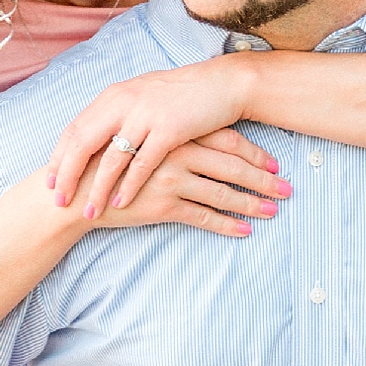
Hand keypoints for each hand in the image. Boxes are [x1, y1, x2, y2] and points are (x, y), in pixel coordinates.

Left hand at [47, 59, 270, 219]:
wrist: (222, 84)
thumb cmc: (182, 94)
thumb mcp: (141, 96)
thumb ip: (117, 112)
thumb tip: (94, 134)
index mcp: (114, 95)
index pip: (75, 129)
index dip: (59, 157)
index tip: (51, 182)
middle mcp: (124, 102)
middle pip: (83, 143)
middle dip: (68, 175)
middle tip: (59, 201)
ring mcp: (146, 115)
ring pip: (111, 158)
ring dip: (98, 188)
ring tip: (89, 212)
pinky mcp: (169, 129)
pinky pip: (142, 164)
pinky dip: (128, 186)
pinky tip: (120, 204)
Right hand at [88, 129, 289, 237]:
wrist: (77, 189)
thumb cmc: (107, 162)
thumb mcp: (141, 139)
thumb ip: (170, 137)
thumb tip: (202, 142)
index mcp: (175, 133)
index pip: (225, 141)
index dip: (253, 153)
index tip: (274, 163)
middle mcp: (177, 154)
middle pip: (232, 166)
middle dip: (263, 179)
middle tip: (288, 188)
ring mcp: (171, 180)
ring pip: (222, 192)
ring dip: (251, 203)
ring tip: (274, 211)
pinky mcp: (163, 206)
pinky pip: (203, 217)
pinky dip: (226, 225)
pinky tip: (245, 231)